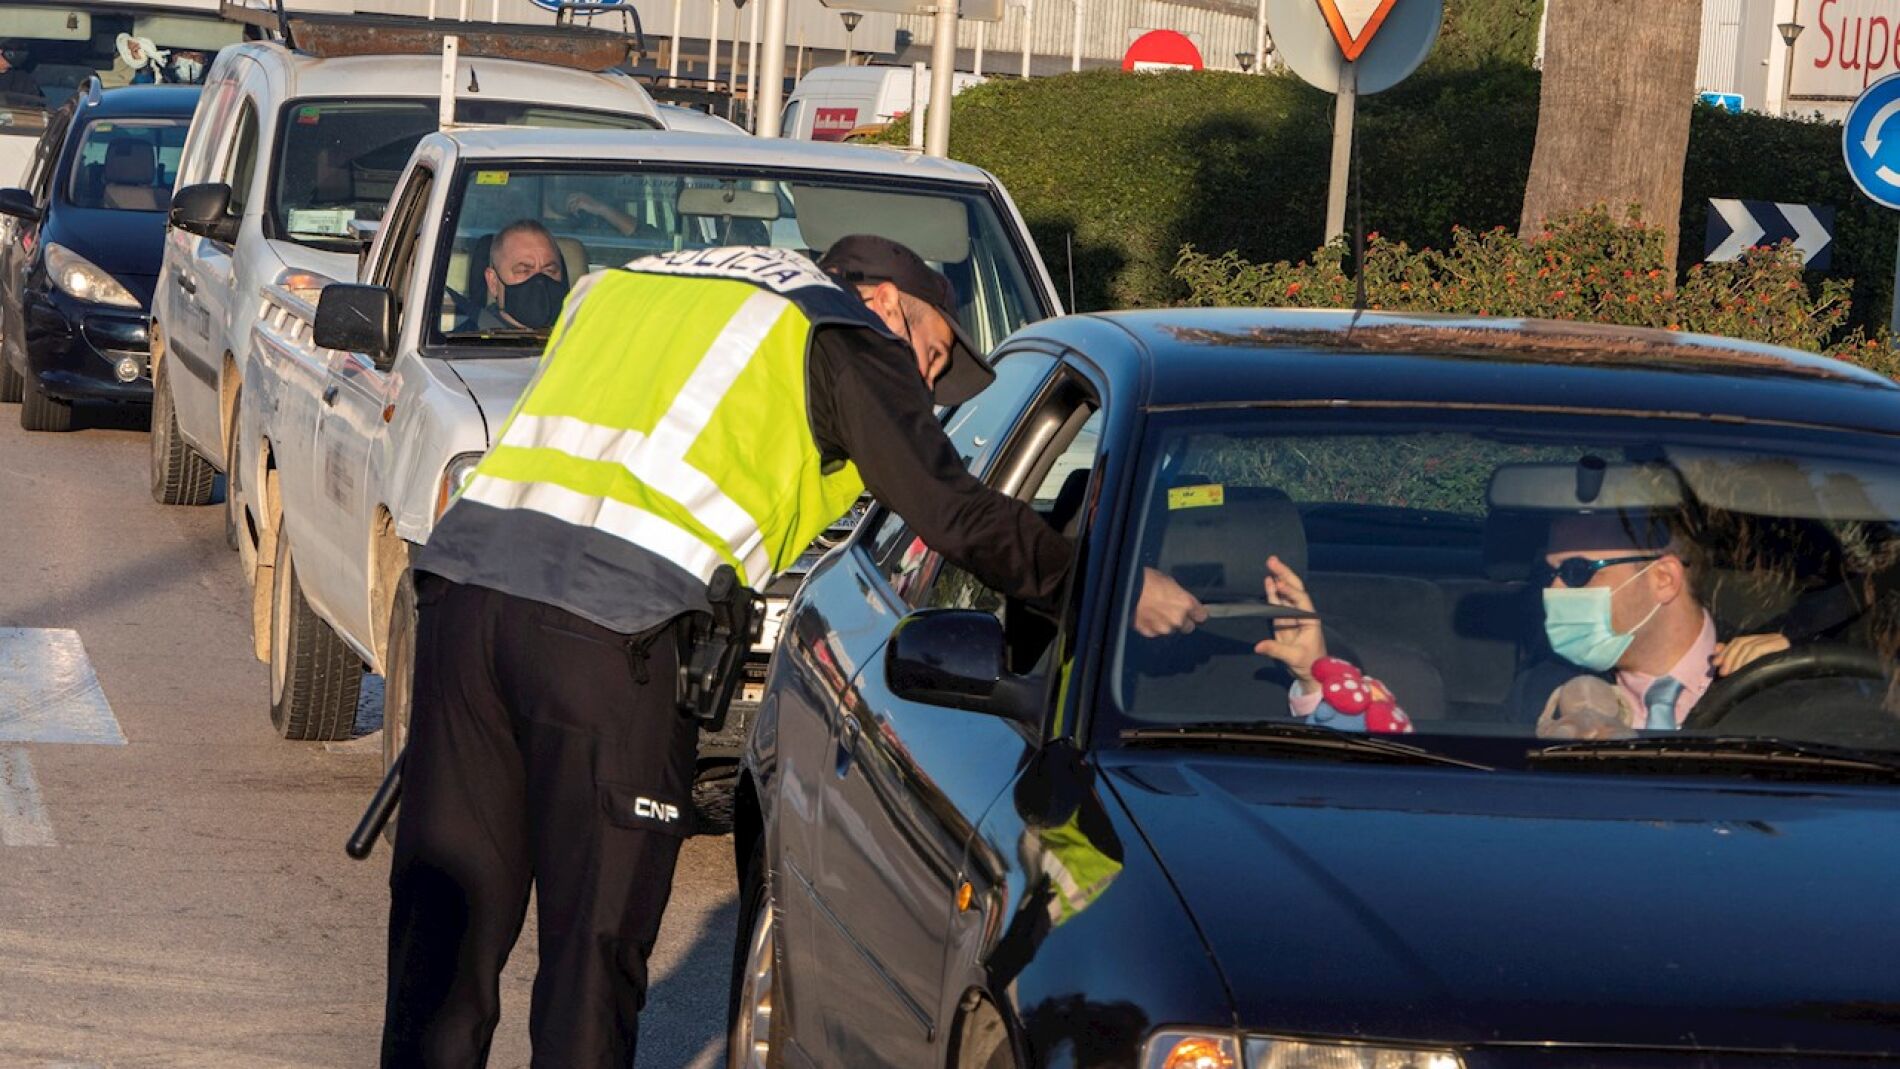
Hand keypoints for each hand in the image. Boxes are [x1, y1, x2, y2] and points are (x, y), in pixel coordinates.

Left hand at [565, 192, 607, 216]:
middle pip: (569, 199)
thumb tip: (575, 205)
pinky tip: (578, 215)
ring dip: (571, 210)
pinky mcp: (581, 204)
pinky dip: (575, 212)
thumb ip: (581, 202)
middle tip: (568, 211)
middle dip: (567, 205)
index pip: (570, 195)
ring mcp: (580, 199)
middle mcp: (579, 195)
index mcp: (581, 193)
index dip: (568, 201)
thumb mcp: (586, 202)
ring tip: (574, 214)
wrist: (599, 207)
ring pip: (571, 204)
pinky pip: (574, 208)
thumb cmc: (594, 206)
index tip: (568, 207)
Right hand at [1133, 567, 1206, 637]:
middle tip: (1171, 612)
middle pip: (1188, 627)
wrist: (1126, 589)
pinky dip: (1152, 626)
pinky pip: (1155, 632)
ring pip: (1170, 630)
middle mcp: (1178, 619)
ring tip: (1154, 612)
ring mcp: (1164, 628)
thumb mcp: (1169, 583)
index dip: (1197, 614)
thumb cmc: (1148, 580)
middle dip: (1182, 621)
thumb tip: (1179, 601)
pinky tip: (1145, 616)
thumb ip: (1178, 596)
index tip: (1193, 612)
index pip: (1202, 616)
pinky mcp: (1150, 633)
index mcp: (1186, 604)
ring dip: (1166, 624)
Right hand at [1253, 555, 1326, 683]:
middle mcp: (1302, 613)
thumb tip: (1258, 646)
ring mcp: (1292, 616)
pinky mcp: (1283, 622)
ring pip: (1286, 593)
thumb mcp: (1293, 657)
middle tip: (1273, 560)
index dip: (1289, 591)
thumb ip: (1276, 650)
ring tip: (1270, 564)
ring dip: (1278, 579)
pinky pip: (1277, 603)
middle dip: (1284, 574)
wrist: (1311, 673)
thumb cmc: (1309, 664)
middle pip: (1294, 589)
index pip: (1300, 599)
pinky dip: (1273, 592)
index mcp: (1310, 619)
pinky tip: (1269, 581)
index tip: (1278, 583)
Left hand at [1713, 633, 1790, 676]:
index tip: (1715, 662)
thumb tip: (1716, 648)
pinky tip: (1742, 670)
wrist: (1799, 676)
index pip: (1739, 641)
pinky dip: (1747, 659)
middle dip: (1728, 657)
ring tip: (1730, 673)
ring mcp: (1777, 639)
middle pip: (1742, 642)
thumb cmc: (1773, 675)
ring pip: (1748, 646)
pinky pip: (1758, 649)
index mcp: (1763, 640)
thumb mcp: (1750, 664)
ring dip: (1736, 661)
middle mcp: (1770, 637)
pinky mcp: (1781, 645)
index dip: (1726, 651)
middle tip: (1722, 672)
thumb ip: (1734, 654)